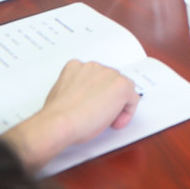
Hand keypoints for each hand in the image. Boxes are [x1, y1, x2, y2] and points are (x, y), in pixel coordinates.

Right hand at [6, 60, 138, 169]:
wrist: (60, 122)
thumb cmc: (56, 115)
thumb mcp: (62, 94)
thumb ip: (75, 89)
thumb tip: (82, 99)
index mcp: (76, 67)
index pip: (94, 76)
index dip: (96, 94)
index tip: (93, 107)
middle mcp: (94, 66)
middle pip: (110, 81)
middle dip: (108, 97)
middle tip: (101, 115)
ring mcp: (109, 74)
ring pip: (123, 88)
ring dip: (118, 103)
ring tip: (106, 119)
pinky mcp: (122, 85)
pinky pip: (133, 98)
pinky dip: (128, 111)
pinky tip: (116, 122)